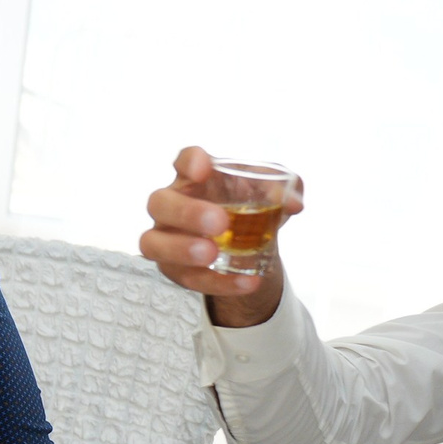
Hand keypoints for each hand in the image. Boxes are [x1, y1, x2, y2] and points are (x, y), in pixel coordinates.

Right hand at [139, 145, 300, 327]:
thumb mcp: (272, 194)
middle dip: (186, 213)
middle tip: (220, 223)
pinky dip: (216, 282)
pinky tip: (245, 282)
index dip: (189, 162)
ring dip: (181, 249)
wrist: (249, 246)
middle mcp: (172, 204)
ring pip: (151, 243)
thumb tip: (291, 203)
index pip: (184, 160)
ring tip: (212, 254)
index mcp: (195, 178)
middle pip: (159, 202)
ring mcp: (166, 237)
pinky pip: (184, 278)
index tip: (204, 168)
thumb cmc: (250, 207)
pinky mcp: (174, 268)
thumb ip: (285, 190)